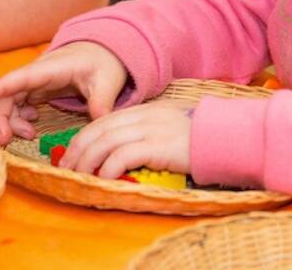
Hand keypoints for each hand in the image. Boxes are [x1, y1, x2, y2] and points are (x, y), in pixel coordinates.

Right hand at [0, 42, 128, 143]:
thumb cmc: (102, 63)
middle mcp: (37, 74)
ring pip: (9, 101)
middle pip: (8, 93)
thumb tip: (99, 123)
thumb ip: (102, 102)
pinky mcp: (36, 91)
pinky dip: (18, 120)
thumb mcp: (107, 81)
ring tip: (30, 135)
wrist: (102, 53)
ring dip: (11, 121)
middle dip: (1, 116)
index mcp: (51, 68)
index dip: (2, 87)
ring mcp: (34, 82)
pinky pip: (17, 106)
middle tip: (4, 140)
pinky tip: (32, 127)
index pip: (22, 77)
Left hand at [59, 101, 192, 179]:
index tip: (72, 154)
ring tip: (79, 176)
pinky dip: (109, 168)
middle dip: (78, 149)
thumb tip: (124, 153)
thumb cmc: (199, 139)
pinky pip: (123, 155)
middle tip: (67, 168)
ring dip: (88, 160)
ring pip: (106, 141)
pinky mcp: (157, 145)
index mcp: (144, 111)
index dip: (84, 137)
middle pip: (99, 129)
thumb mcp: (168, 128)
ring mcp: (150, 129)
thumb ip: (147, 134)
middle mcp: (143, 116)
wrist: (224, 137)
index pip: (104, 120)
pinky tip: (103, 179)